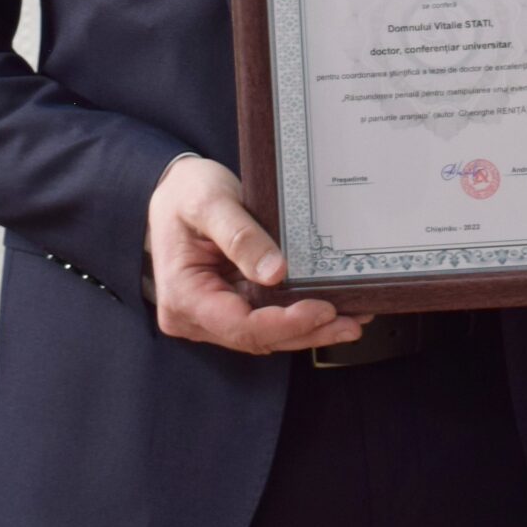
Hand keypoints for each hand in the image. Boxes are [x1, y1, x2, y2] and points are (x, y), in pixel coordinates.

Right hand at [147, 155, 372, 354]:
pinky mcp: (230, 306)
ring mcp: (212, 315)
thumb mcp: (210, 202)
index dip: (284, 323)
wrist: (175, 189)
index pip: (239, 325)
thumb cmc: (185, 193)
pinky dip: (296, 317)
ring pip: (265, 335)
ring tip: (350, 320)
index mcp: (183, 297)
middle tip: (350, 322)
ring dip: (307, 329)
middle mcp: (194, 316)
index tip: (321, 310)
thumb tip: (275, 272)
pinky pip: (265, 319)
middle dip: (306, 331)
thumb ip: (239, 236)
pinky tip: (329, 311)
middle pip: (257, 337)